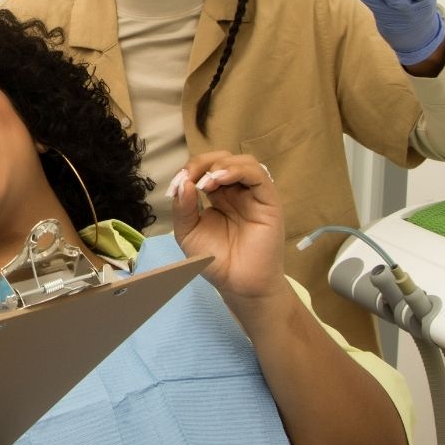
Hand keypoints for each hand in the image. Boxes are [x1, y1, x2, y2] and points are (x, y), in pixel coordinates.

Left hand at [167, 152, 283, 301]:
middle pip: (222, 159)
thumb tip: (183, 183)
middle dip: (201, 163)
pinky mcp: (268, 202)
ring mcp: (253, 196)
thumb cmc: (215, 261)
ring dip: (220, 164)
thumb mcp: (188, 233)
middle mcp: (236, 192)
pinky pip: (259, 175)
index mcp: (217, 195)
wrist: (239, 285)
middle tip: (188, 178)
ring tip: (206, 182)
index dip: (189, 170)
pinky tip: (219, 180)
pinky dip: (237, 170)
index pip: (204, 168)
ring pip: (243, 162)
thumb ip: (183, 208)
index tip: (176, 184)